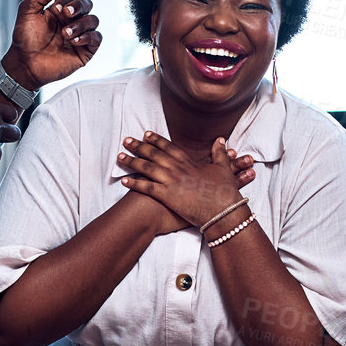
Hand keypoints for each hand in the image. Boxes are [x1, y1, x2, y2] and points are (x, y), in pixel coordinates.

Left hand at [8, 0, 102, 87]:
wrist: (24, 63)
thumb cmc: (24, 38)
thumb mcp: (29, 8)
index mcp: (59, 11)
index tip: (55, 8)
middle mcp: (71, 21)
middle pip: (87, 4)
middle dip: (79, 6)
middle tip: (66, 14)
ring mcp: (79, 36)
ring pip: (94, 20)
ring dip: (81, 24)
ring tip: (65, 34)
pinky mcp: (85, 51)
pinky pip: (97, 38)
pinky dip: (88, 36)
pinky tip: (74, 40)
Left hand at [117, 132, 249, 233]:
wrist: (223, 210)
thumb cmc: (225, 191)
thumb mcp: (223, 169)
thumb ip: (220, 153)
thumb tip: (221, 139)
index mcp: (189, 162)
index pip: (168, 147)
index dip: (156, 140)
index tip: (146, 134)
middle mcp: (177, 169)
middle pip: (154, 154)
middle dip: (139, 146)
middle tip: (126, 141)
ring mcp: (171, 182)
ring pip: (147, 169)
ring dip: (132, 162)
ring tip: (120, 156)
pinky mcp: (167, 196)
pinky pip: (147, 188)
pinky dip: (135, 184)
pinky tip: (124, 181)